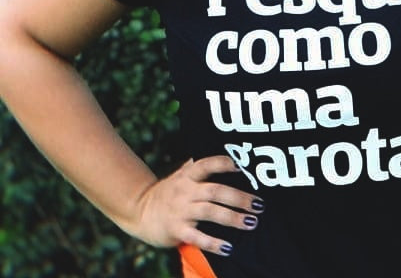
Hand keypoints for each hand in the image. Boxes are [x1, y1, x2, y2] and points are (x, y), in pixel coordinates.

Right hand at [124, 156, 264, 256]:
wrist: (141, 211)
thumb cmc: (171, 191)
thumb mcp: (183, 174)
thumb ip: (202, 166)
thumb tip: (230, 153)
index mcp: (189, 175)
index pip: (207, 164)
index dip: (223, 163)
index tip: (241, 166)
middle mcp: (186, 190)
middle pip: (215, 191)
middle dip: (239, 198)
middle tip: (259, 204)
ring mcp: (181, 211)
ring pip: (210, 212)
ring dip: (232, 218)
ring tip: (251, 222)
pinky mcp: (177, 231)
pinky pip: (197, 237)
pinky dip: (213, 243)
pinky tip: (229, 248)